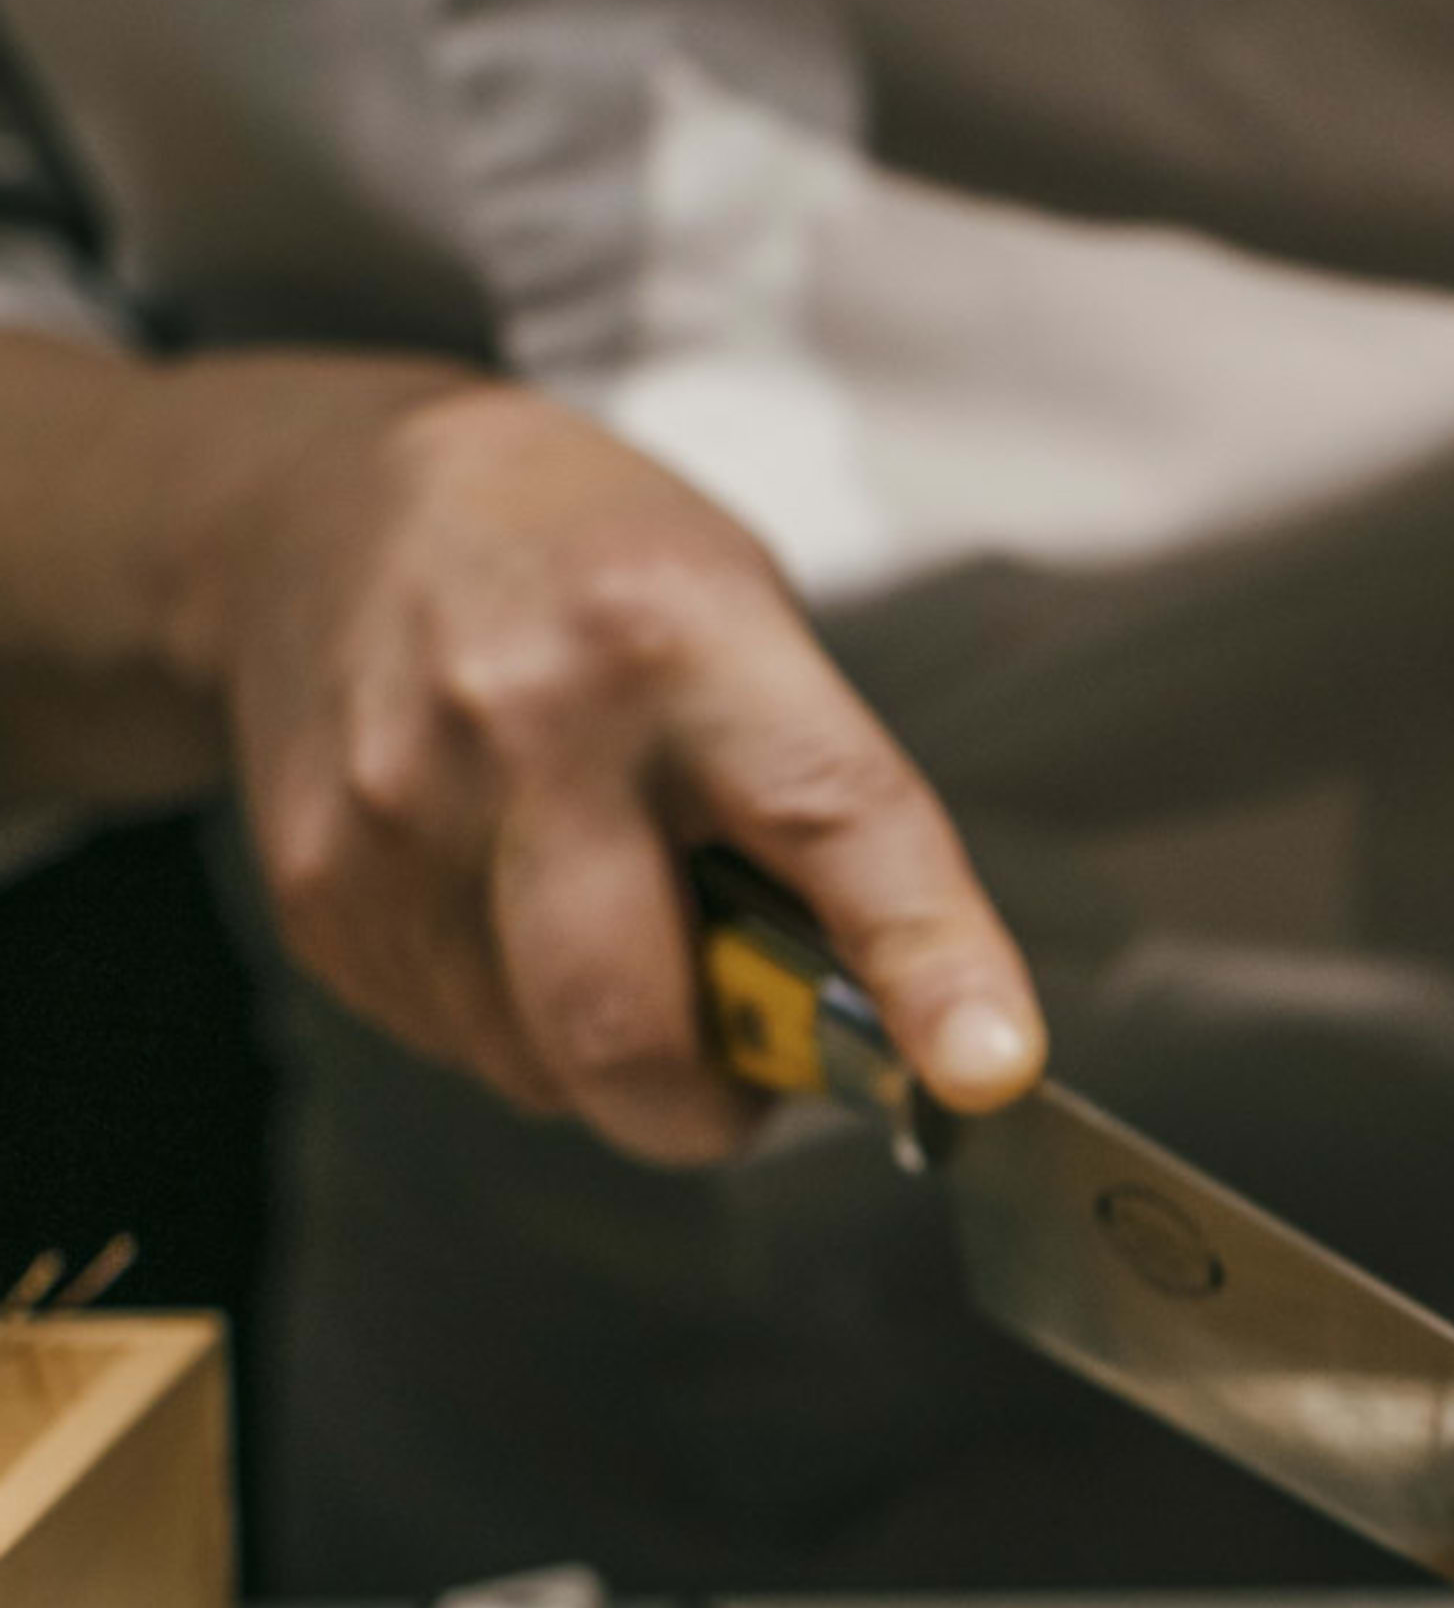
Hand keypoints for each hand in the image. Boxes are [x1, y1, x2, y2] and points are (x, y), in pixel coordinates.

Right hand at [191, 364, 1039, 1158]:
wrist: (324, 503)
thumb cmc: (590, 575)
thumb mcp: (746, 627)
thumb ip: (822, 815)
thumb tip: (900, 1022)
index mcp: (678, 639)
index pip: (834, 827)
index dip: (928, 966)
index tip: (985, 1069)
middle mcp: (529, 726)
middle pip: (630, 1026)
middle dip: (710, 1104)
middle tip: (746, 1066)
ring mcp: (399, 813)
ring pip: (543, 1065)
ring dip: (608, 1056)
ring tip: (611, 918)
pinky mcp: (314, 886)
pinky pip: (456, 1043)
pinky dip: (515, 1023)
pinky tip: (509, 904)